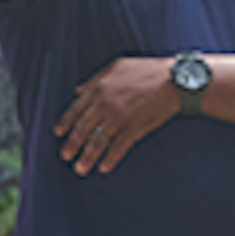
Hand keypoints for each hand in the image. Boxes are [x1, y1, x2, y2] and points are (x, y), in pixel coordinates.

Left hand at [55, 57, 180, 174]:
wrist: (176, 79)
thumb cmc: (148, 70)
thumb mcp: (118, 66)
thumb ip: (95, 79)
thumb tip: (77, 90)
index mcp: (99, 88)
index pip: (76, 109)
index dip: (66, 123)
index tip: (59, 134)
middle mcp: (105, 103)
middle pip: (83, 128)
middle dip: (73, 144)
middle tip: (66, 156)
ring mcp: (119, 116)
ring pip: (97, 141)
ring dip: (88, 157)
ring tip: (80, 169)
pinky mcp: (135, 127)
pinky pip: (118, 147)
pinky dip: (110, 158)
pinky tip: (104, 168)